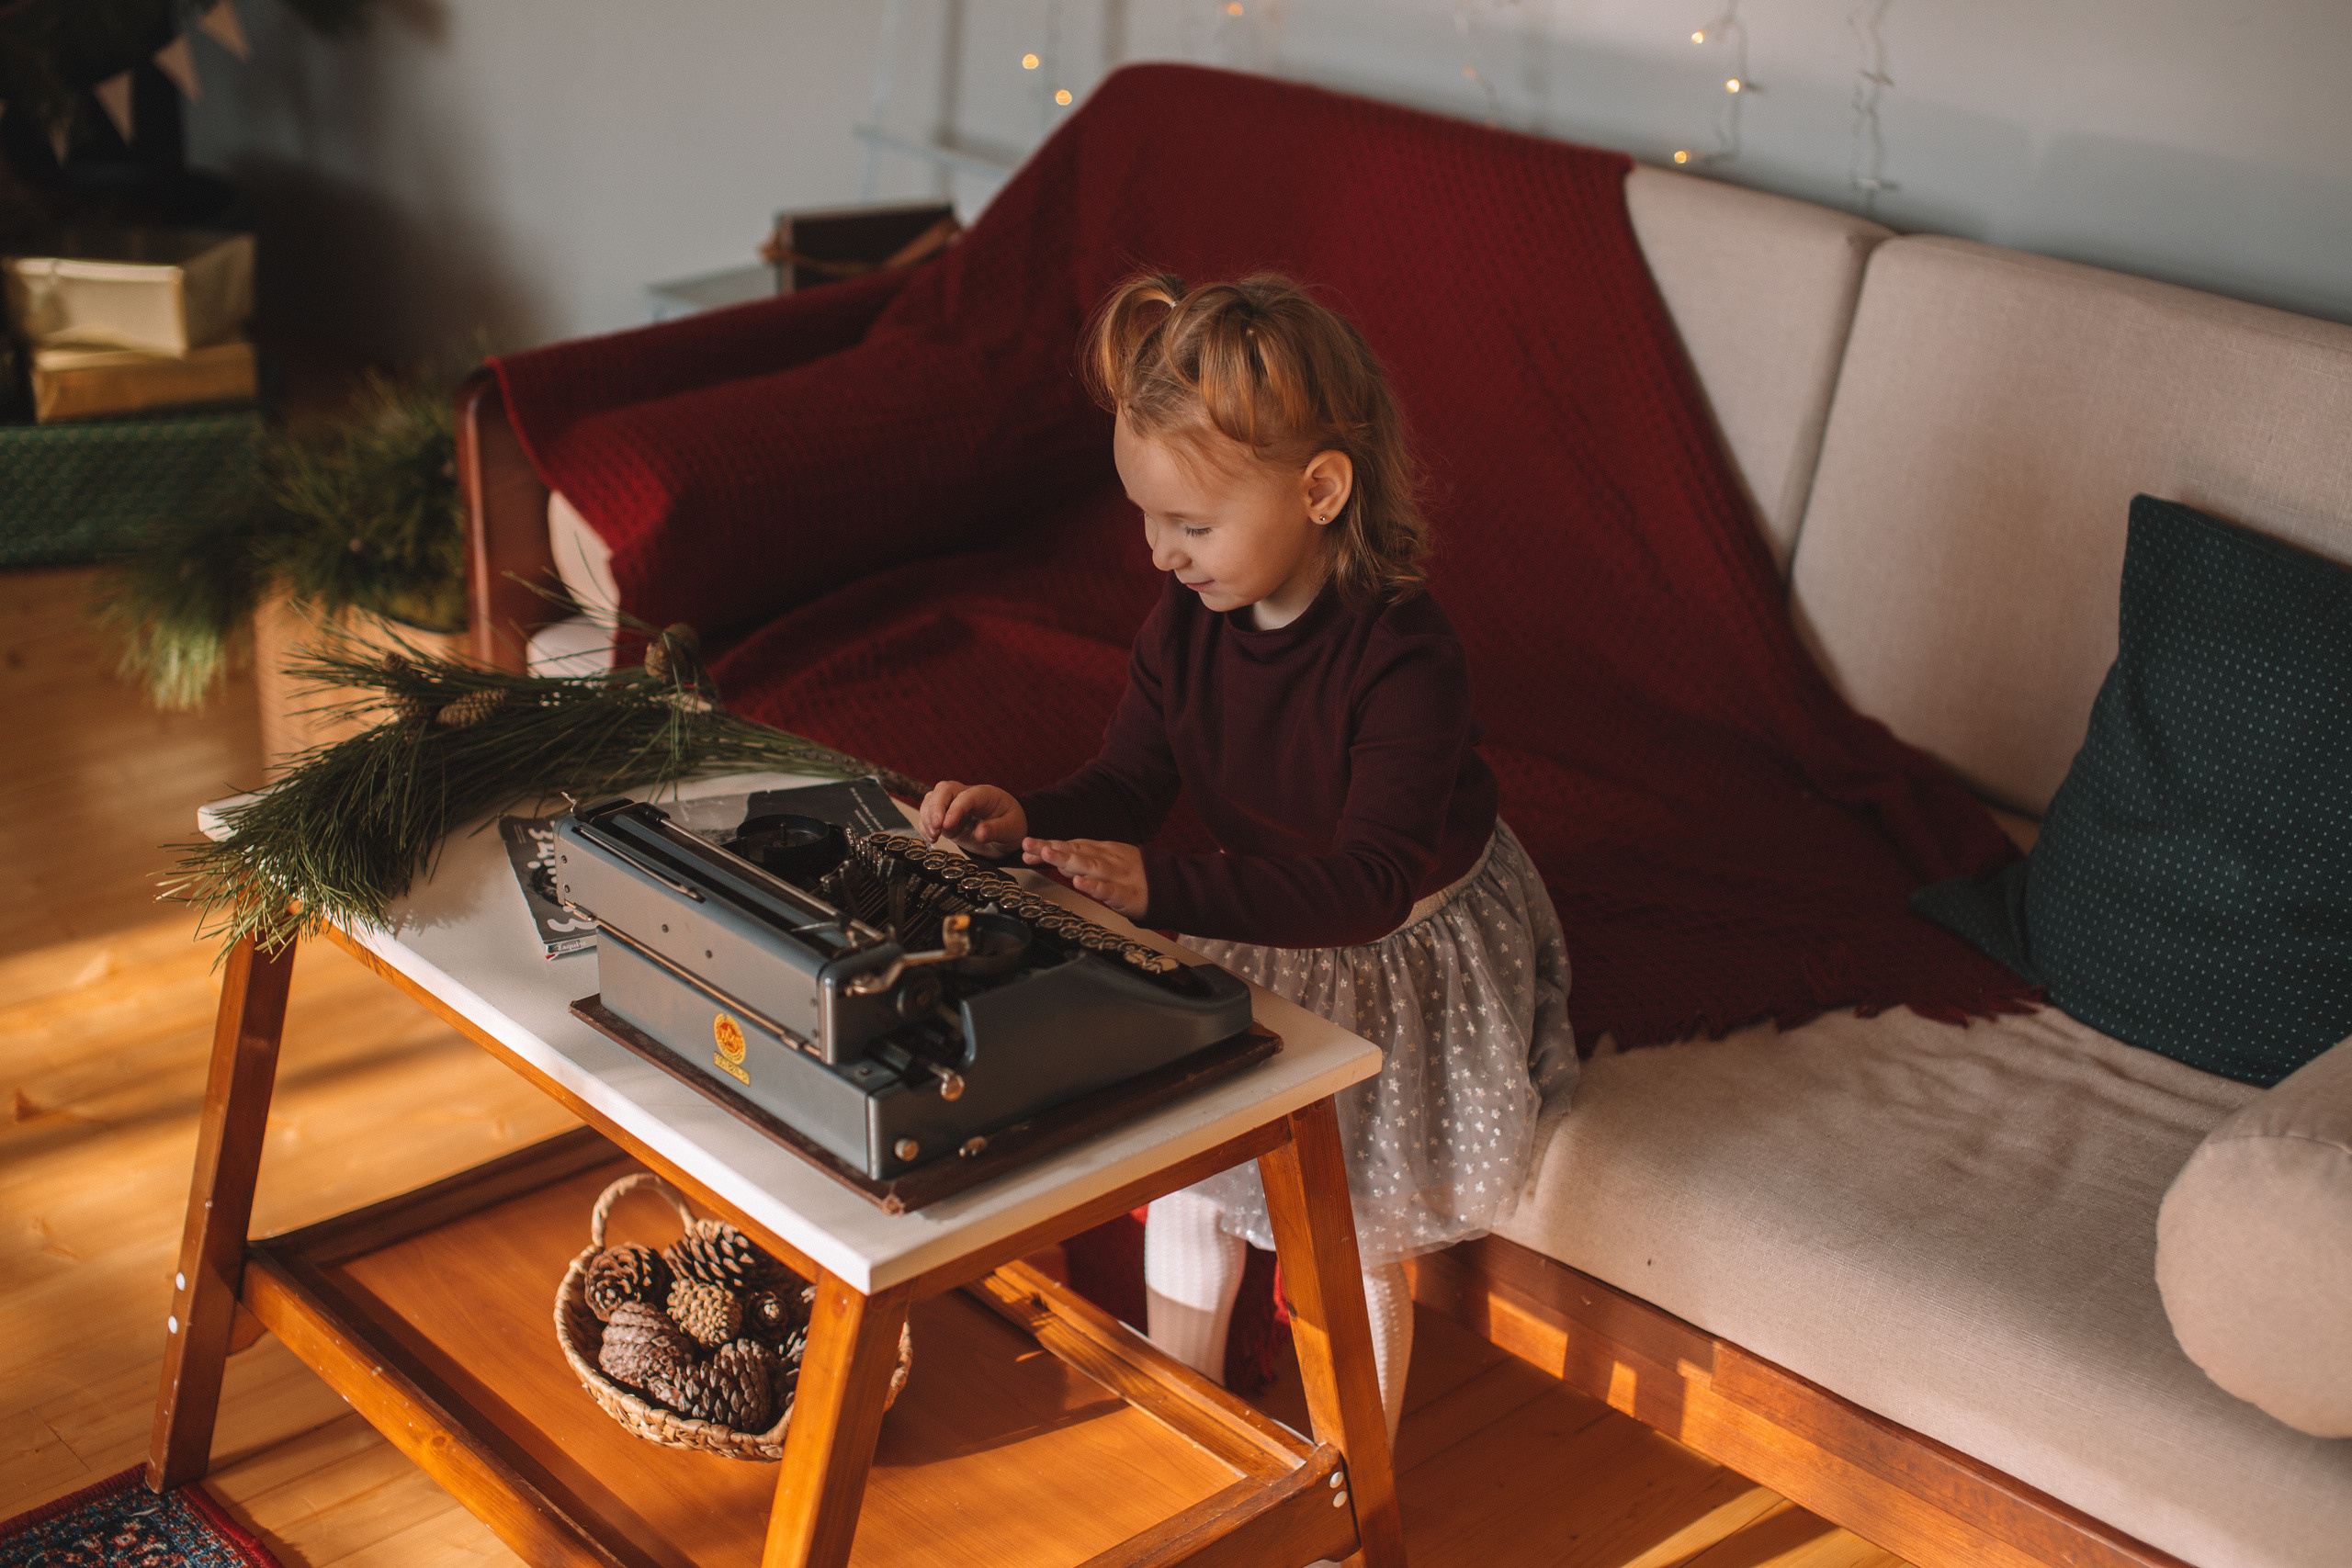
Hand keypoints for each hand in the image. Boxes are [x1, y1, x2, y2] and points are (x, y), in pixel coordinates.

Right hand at [918, 780, 1027, 856]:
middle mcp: (966, 796)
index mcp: (985, 795)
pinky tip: (931, 838)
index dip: (955, 808)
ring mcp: (953, 806)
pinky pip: (929, 815)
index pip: (967, 796)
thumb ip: (996, 830)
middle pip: (944, 790)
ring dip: (927, 816)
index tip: (947, 825)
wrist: (1006, 831)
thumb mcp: (1011, 829)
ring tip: (934, 836)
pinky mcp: (945, 818)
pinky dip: (925, 825)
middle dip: (935, 807)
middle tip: (936, 827)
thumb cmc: (1011, 825)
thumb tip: (980, 834)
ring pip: (932, 799)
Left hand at [1023, 837, 1148, 919]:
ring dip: (1068, 860)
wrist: (1170, 887)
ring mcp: (1117, 875)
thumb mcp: (1104, 864)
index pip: (1070, 846)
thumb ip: (1077, 862)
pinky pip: (1109, 890)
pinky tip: (1080, 883)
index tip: (1025, 848)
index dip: (1048, 846)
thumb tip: (1050, 858)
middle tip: (1028, 844)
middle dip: (1051, 848)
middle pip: (1076, 852)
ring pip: (1090, 866)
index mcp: (1101, 852)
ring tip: (1048, 855)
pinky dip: (1094, 886)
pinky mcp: (1128, 894)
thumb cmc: (1134, 876)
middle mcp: (1107, 860)